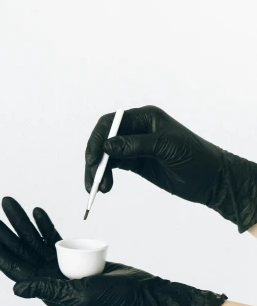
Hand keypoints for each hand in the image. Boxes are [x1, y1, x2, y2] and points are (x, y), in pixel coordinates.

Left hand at [0, 197, 224, 305]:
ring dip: (19, 222)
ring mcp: (60, 266)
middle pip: (17, 249)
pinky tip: (34, 211)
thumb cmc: (113, 299)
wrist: (141, 295)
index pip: (11, 265)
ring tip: (6, 202)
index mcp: (45, 288)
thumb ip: (48, 289)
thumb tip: (16, 287)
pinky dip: (42, 224)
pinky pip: (52, 238)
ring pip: (32, 239)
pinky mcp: (74, 257)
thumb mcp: (80, 295)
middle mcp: (48, 277)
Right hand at [85, 105, 256, 231]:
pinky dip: (106, 175)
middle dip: (96, 158)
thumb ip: (135, 145)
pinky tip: (105, 186)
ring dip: (99, 170)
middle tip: (93, 178)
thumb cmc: (196, 157)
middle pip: (105, 139)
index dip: (98, 138)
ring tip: (101, 188)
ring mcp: (136, 147)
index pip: (111, 122)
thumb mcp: (165, 147)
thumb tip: (107, 146)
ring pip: (107, 154)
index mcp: (145, 118)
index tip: (93, 158)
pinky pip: (114, 166)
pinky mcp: (137, 163)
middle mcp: (137, 129)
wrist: (212, 179)